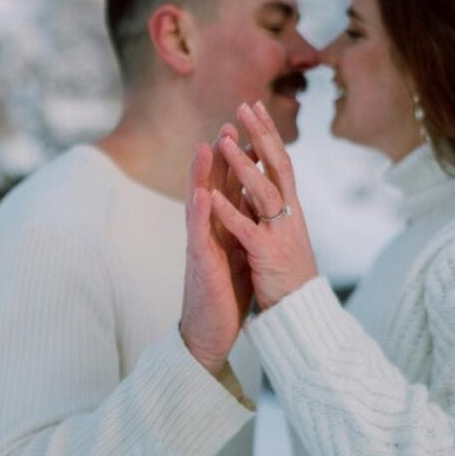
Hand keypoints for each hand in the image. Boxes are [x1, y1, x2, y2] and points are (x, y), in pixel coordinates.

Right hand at [179, 126, 253, 374]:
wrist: (212, 332)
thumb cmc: (226, 293)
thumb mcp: (240, 251)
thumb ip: (243, 226)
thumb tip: (255, 205)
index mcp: (225, 226)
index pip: (231, 186)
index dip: (240, 160)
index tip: (250, 131)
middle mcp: (211, 229)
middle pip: (214, 185)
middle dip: (220, 155)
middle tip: (227, 123)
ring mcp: (202, 245)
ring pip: (199, 202)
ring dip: (201, 174)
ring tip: (205, 146)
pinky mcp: (200, 265)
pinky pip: (198, 235)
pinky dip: (199, 212)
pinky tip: (200, 193)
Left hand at [211, 101, 318, 309]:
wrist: (301, 314)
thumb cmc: (288, 276)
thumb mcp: (283, 235)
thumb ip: (272, 210)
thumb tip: (260, 185)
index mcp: (291, 210)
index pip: (281, 162)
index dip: (269, 133)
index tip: (255, 106)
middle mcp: (290, 216)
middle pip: (278, 165)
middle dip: (261, 134)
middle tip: (245, 105)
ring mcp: (279, 234)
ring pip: (263, 191)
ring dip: (243, 165)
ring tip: (224, 141)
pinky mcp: (267, 255)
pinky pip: (245, 229)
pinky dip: (228, 211)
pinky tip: (212, 194)